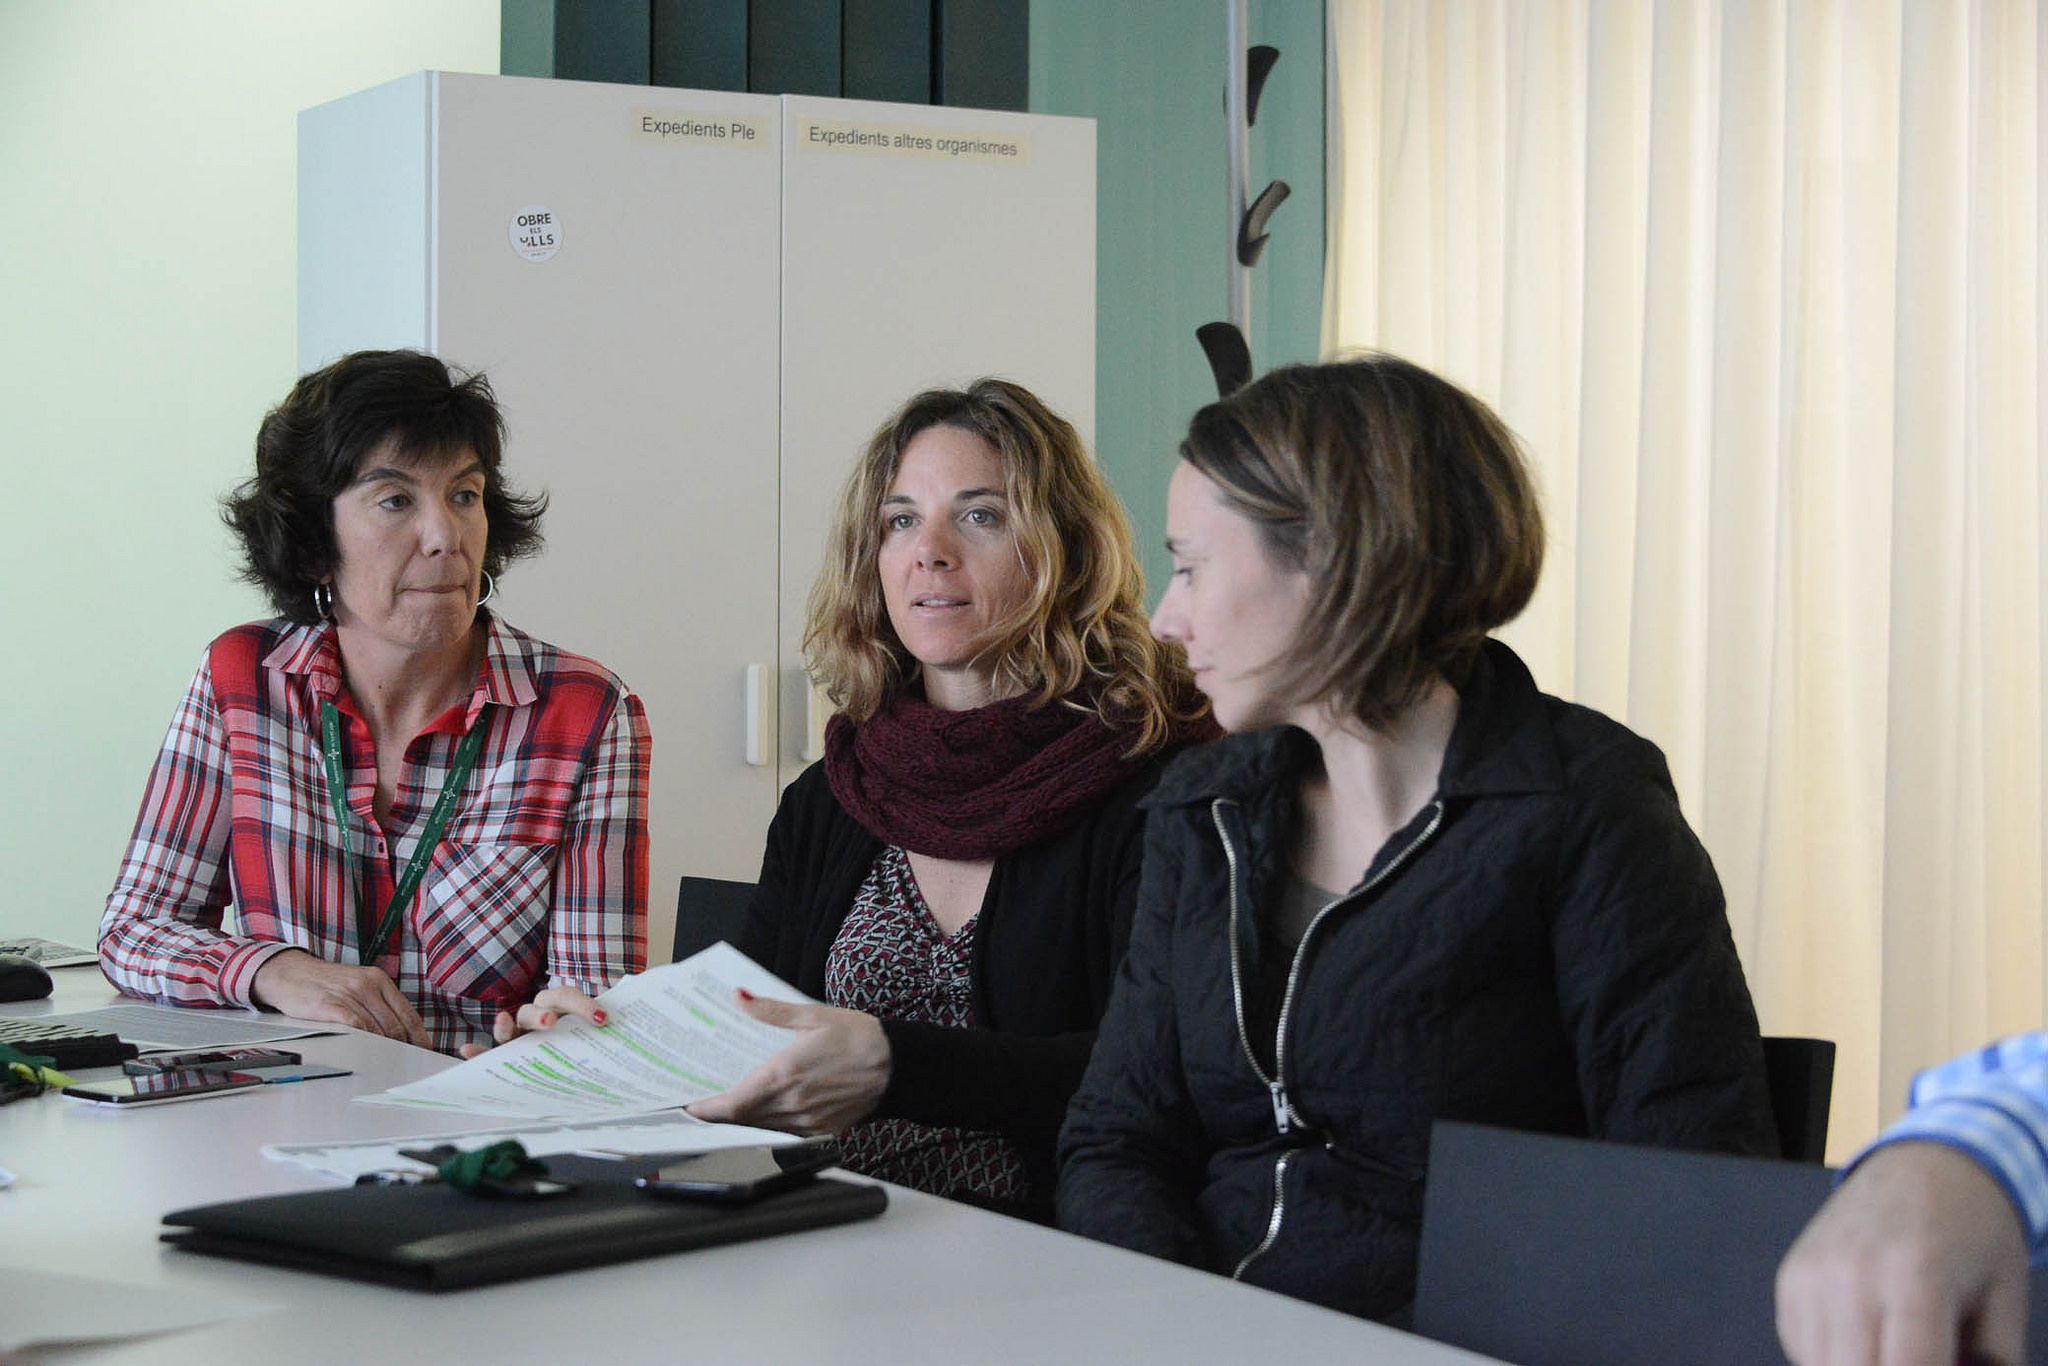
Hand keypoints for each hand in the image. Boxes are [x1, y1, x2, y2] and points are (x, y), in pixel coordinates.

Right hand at [251, 949, 429, 1048]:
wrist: (289, 973)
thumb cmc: (325, 984)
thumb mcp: (357, 985)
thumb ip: (377, 1004)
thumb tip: (399, 1032)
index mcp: (379, 980)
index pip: (407, 1013)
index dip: (419, 1036)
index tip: (425, 1051)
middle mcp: (367, 985)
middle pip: (395, 1025)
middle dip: (403, 1048)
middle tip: (405, 1065)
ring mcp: (349, 994)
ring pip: (377, 1029)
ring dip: (384, 1050)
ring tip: (388, 1066)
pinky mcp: (331, 1005)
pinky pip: (356, 1026)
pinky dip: (365, 1042)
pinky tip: (367, 1054)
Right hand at [456, 986, 608, 1058]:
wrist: (571, 1060)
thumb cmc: (583, 1040)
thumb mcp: (597, 1032)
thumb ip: (607, 1019)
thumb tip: (635, 1001)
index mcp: (560, 1005)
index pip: (567, 997)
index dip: (583, 1004)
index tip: (602, 1018)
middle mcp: (537, 1016)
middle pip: (536, 1007)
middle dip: (543, 1013)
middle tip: (552, 1023)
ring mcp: (518, 1035)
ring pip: (511, 1025)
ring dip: (506, 1024)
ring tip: (503, 1022)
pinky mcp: (503, 1055)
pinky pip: (486, 1052)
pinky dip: (476, 1052)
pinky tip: (466, 1052)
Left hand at [687, 991, 890, 1134]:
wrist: (899, 1065)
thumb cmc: (858, 1037)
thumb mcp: (813, 1015)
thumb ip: (771, 1011)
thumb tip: (739, 998)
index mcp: (785, 1074)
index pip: (733, 1104)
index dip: (707, 1111)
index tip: (690, 1108)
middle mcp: (793, 1103)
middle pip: (742, 1120)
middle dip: (720, 1116)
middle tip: (702, 1107)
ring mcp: (808, 1122)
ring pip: (762, 1129)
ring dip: (744, 1122)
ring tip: (729, 1110)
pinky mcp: (823, 1131)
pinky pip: (786, 1135)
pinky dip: (770, 1127)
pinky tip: (766, 1114)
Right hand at [1776, 1141, 2028, 1365]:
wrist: (1923, 1164)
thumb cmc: (1975, 1234)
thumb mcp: (2005, 1303)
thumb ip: (1987, 1361)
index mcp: (1913, 1276)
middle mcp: (1848, 1275)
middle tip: (1918, 1356)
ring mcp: (1809, 1275)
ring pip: (1818, 1365)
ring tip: (1892, 1348)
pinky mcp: (1788, 1277)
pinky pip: (1800, 1347)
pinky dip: (1830, 1358)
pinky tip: (1864, 1341)